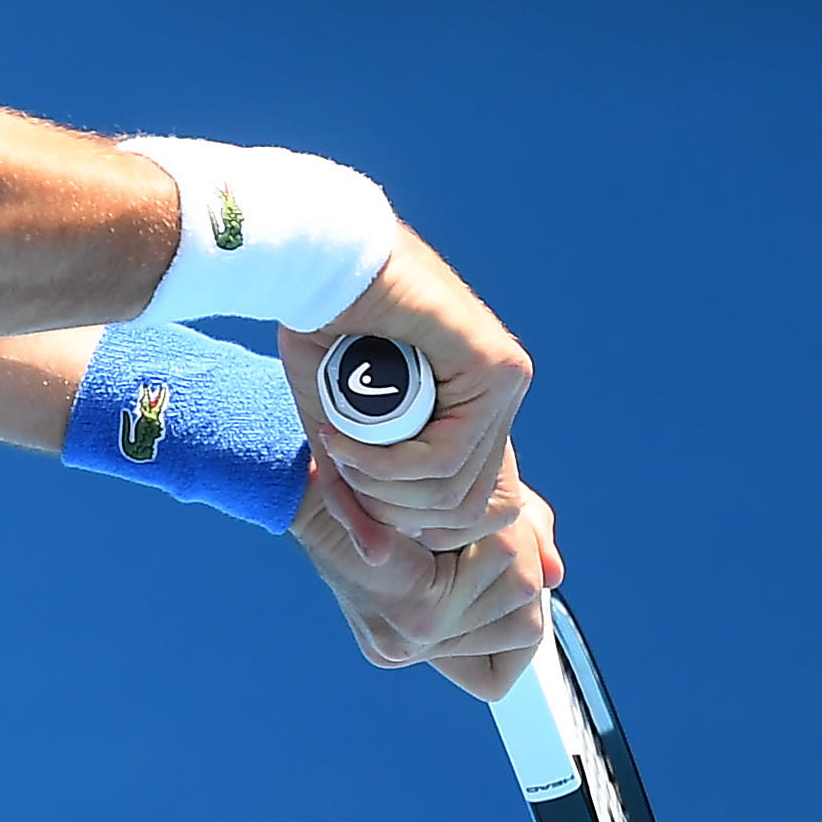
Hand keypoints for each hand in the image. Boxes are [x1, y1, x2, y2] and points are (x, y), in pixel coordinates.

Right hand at [277, 226, 530, 546]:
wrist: (317, 264)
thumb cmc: (322, 337)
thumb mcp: (338, 436)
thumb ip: (359, 494)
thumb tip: (380, 558)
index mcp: (469, 414)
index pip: (475, 509)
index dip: (419, 524)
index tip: (364, 499)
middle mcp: (497, 401)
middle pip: (469, 510)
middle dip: (397, 510)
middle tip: (345, 471)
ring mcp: (503, 383)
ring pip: (458, 490)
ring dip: (386, 486)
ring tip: (341, 450)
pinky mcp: (495, 368)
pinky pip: (450, 454)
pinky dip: (391, 464)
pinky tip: (350, 442)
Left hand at [288, 446, 559, 699]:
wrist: (318, 473)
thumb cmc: (390, 489)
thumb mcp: (462, 526)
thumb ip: (516, 550)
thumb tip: (555, 577)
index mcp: (416, 642)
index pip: (495, 678)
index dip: (510, 624)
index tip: (482, 577)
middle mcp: (409, 649)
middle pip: (525, 624)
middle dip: (519, 565)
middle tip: (476, 529)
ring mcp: (413, 638)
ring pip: (520, 591)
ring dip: (506, 543)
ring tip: (458, 522)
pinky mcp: (417, 610)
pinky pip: (501, 569)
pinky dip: (490, 534)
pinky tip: (451, 521)